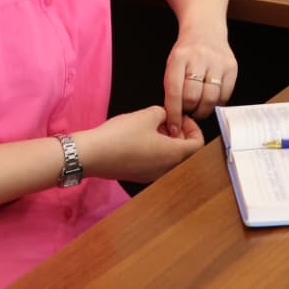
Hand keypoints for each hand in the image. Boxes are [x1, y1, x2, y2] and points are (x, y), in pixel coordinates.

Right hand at [74, 107, 203, 182]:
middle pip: (185, 152)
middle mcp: (166, 169)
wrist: (90, 155)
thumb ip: (163, 113)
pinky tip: (141, 137)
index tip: (181, 117)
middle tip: (167, 120)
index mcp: (173, 155)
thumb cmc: (121, 135)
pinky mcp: (138, 175)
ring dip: (167, 141)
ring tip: (153, 126)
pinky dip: (155, 150)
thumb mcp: (147, 115)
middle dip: (179, 133)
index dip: (193, 128)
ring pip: (169, 158)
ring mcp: (151, 175)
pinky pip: (156, 162)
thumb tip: (164, 116)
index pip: (198, 144)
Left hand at [163, 25, 236, 133]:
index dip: (173, 114)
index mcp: (179, 58)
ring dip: (203, 110)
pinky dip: (217, 103)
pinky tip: (211, 99)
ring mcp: (217, 61)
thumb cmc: (187, 51)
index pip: (174, 92)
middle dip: (188, 111)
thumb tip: (174, 118)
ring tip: (198, 108)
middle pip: (193, 97)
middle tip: (187, 112)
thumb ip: (173, 87)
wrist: (206, 29)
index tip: (173, 126)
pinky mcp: (232, 66)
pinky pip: (225, 95)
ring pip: (210, 98)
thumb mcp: (173, 64)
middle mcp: (199, 58)